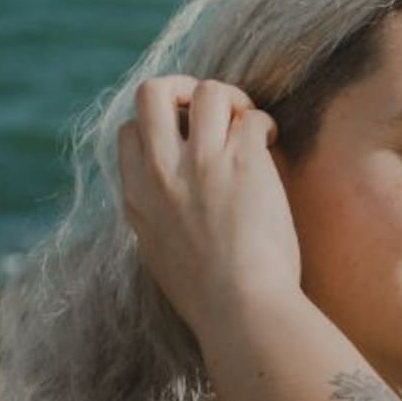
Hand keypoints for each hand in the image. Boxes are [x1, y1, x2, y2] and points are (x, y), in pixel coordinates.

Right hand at [117, 75, 300, 338]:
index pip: (129, 130)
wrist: (240, 312)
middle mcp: (161, 172)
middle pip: (152, 91)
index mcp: (136, 196)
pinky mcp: (243, 163)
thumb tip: (173, 199)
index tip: (189, 142)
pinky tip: (272, 143)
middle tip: (214, 111)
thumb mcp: (161, 254)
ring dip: (232, 99)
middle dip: (184, 88)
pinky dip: (263, 122)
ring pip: (206, 90)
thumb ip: (159, 217)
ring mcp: (201, 164)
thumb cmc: (211, 298)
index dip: (160, 125)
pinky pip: (251, 116)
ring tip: (248, 124)